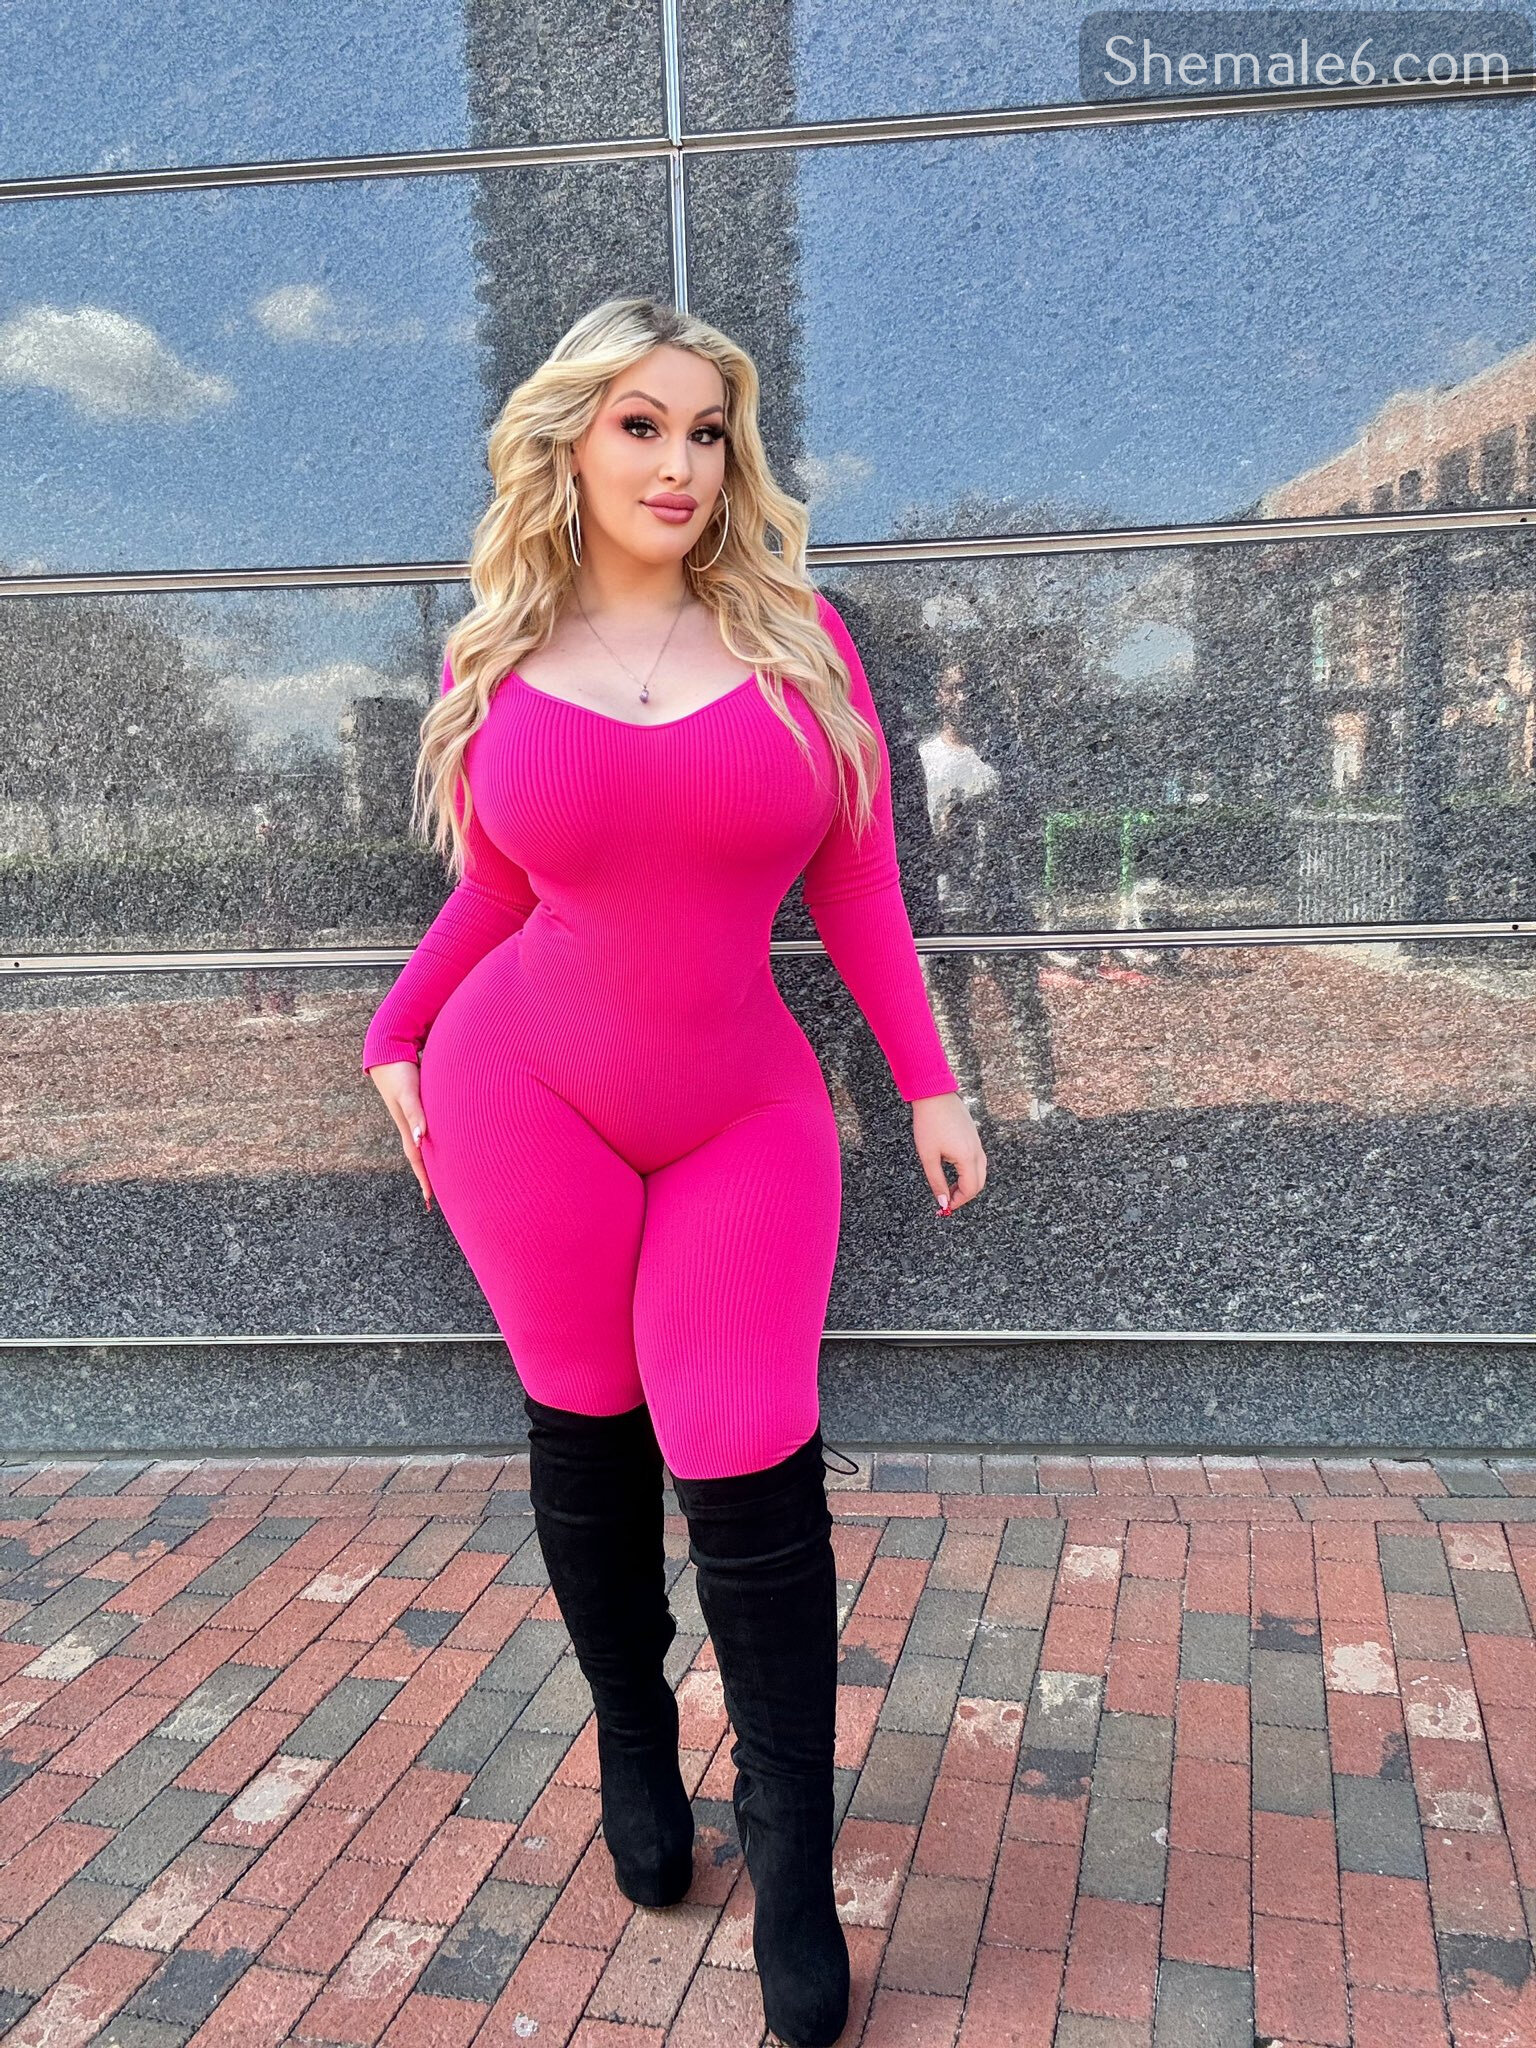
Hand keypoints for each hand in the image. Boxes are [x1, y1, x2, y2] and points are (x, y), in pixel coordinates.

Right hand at [367, 1060, 433, 1209]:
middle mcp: (410, 1124)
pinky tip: (436, 1137)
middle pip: (420, 1155)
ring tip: (438, 1171)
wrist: (388, 1049)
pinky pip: (426, 1127)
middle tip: (437, 1194)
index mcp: (408, 1127)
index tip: (430, 1200)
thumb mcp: (407, 1093)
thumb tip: (421, 1140)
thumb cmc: (399, 1071)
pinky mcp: (416, 1103)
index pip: (418, 1159)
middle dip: (428, 1174)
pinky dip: (431, 1138)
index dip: (425, 1179)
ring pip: (423, 1142)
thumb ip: (415, 1114)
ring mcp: (412, 1114)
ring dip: (430, 1157)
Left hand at [911, 1092, 986, 1215]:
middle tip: (948, 1200)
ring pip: (979, 1171)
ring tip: (948, 1187)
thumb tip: (943, 1202)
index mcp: (967, 1157)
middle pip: (979, 1183)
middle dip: (965, 1195)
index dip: (959, 1201)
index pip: (971, 1189)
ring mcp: (977, 1142)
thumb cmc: (929, 1123)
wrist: (934, 1095)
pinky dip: (968, 1171)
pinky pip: (977, 1160)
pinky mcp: (973, 1136)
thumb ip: (937, 1181)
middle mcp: (977, 1151)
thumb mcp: (928, 1156)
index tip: (945, 1206)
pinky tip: (953, 1170)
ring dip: (967, 1183)